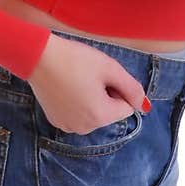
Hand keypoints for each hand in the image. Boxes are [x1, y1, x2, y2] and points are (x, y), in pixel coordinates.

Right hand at [27, 32, 148, 133]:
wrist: (39, 57)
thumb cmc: (76, 59)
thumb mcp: (110, 68)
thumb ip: (132, 88)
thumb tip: (145, 106)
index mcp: (100, 116)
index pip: (126, 107)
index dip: (118, 89)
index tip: (103, 75)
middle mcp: (84, 128)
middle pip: (109, 112)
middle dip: (105, 95)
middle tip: (89, 75)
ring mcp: (68, 127)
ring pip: (93, 113)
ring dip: (91, 99)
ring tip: (76, 80)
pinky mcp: (56, 121)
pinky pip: (77, 114)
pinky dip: (76, 103)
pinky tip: (65, 86)